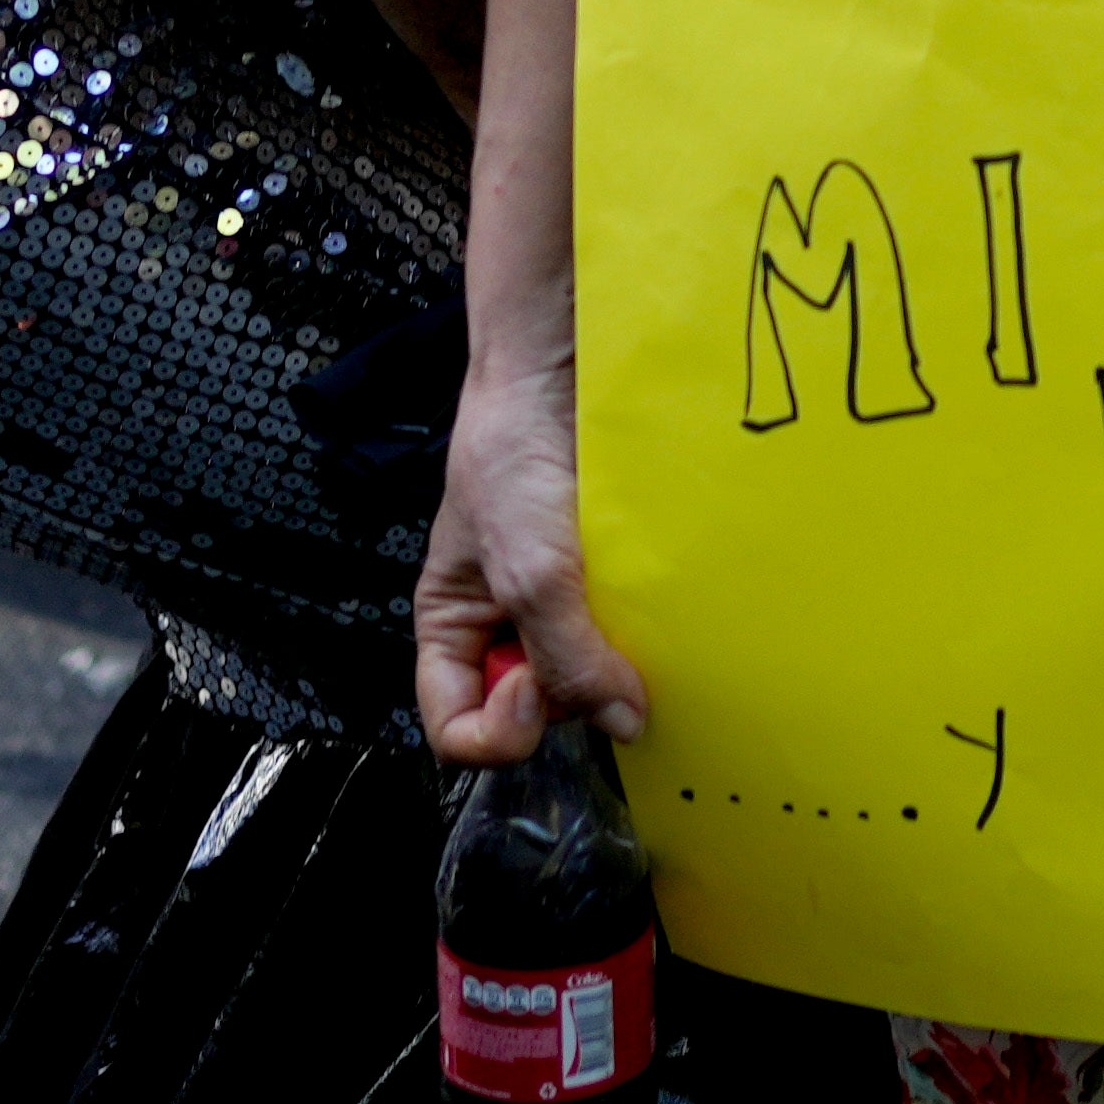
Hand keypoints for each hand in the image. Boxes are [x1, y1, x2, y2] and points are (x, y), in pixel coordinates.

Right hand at [413, 344, 649, 760]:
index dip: (495, 728)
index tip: (532, 685)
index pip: (457, 731)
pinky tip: (649, 602)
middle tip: (587, 632)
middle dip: (565, 688)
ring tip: (620, 607)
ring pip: (588, 675)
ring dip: (612, 657)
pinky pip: (629, 634)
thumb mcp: (529, 569)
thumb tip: (622, 722)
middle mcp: (505, 627)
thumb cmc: (513, 454)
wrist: (563, 372)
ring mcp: (561, 605)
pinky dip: (643, 630)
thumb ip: (566, 656)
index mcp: (454, 630)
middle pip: (534, 712)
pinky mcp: (609, 581)